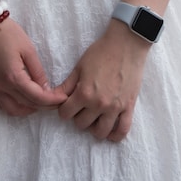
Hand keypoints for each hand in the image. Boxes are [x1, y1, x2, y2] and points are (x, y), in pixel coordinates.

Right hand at [0, 18, 68, 116]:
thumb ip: (38, 71)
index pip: (37, 97)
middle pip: (27, 105)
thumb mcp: (28, 48)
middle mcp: (1, 87)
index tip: (64, 98)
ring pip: (12, 110)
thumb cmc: (7, 33)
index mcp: (13, 77)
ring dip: (27, 110)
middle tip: (55, 100)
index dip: (52, 100)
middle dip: (44, 106)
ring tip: (39, 102)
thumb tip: (46, 88)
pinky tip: (21, 100)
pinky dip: (12, 106)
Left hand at [56, 22, 149, 141]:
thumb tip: (52, 96)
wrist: (126, 44)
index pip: (66, 114)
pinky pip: (122, 131)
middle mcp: (98, 104)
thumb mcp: (79, 66)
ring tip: (94, 118)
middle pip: (81, 124)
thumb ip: (66, 85)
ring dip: (94, 127)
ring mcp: (115, 108)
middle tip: (81, 108)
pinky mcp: (129, 107)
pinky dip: (115, 135)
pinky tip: (110, 131)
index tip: (68, 104)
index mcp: (84, 93)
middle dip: (78, 117)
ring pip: (100, 132)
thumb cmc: (101, 52)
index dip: (64, 109)